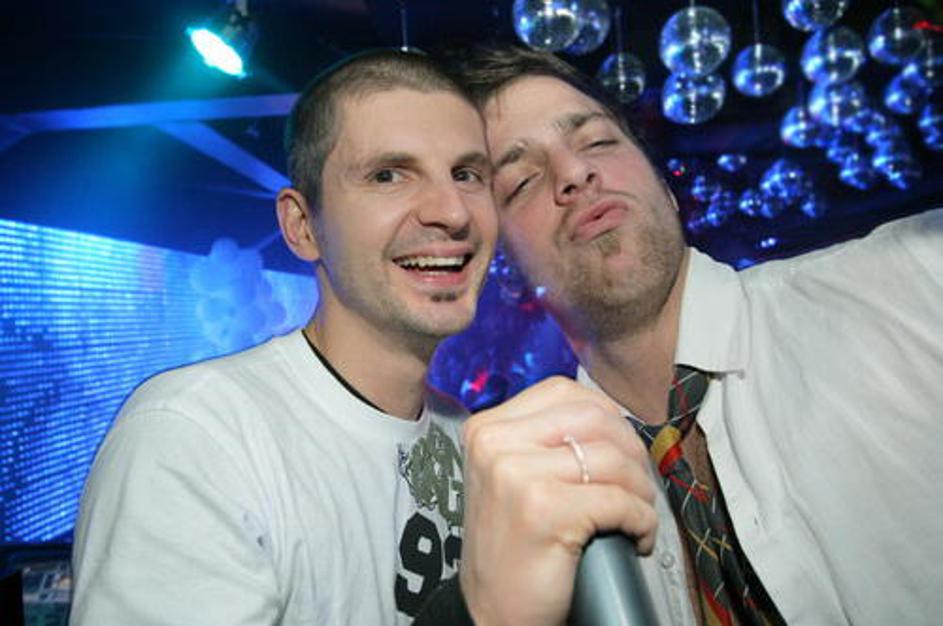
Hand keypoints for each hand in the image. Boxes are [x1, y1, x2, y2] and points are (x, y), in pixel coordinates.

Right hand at [459, 376, 656, 625]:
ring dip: (641, 491)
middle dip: (632, 451)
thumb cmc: (512, 548)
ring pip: (612, 459)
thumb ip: (542, 439)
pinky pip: (619, 500)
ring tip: (636, 515)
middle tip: (636, 485)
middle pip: (594, 417)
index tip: (620, 446)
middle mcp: (495, 444)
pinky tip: (635, 536)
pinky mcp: (543, 510)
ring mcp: (515, 475)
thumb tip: (608, 417)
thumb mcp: (510, 476)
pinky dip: (642, 521)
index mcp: (487, 429)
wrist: (494, 613)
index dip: (607, 416)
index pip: (564, 391)